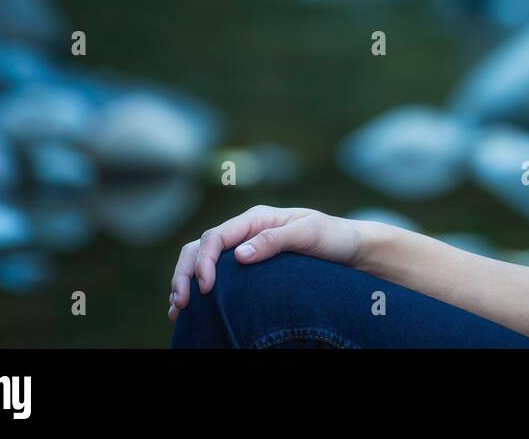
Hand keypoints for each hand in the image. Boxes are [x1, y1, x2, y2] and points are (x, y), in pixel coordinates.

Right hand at [168, 205, 363, 321]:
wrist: (351, 248)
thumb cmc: (333, 237)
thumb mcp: (310, 233)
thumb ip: (275, 240)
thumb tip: (240, 255)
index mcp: (257, 218)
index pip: (216, 236)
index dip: (204, 262)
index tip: (206, 289)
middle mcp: (246, 231)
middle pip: (201, 247)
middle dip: (185, 273)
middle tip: (181, 303)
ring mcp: (245, 247)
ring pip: (202, 260)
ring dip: (185, 281)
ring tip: (178, 309)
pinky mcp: (247, 266)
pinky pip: (215, 274)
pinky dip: (198, 289)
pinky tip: (190, 310)